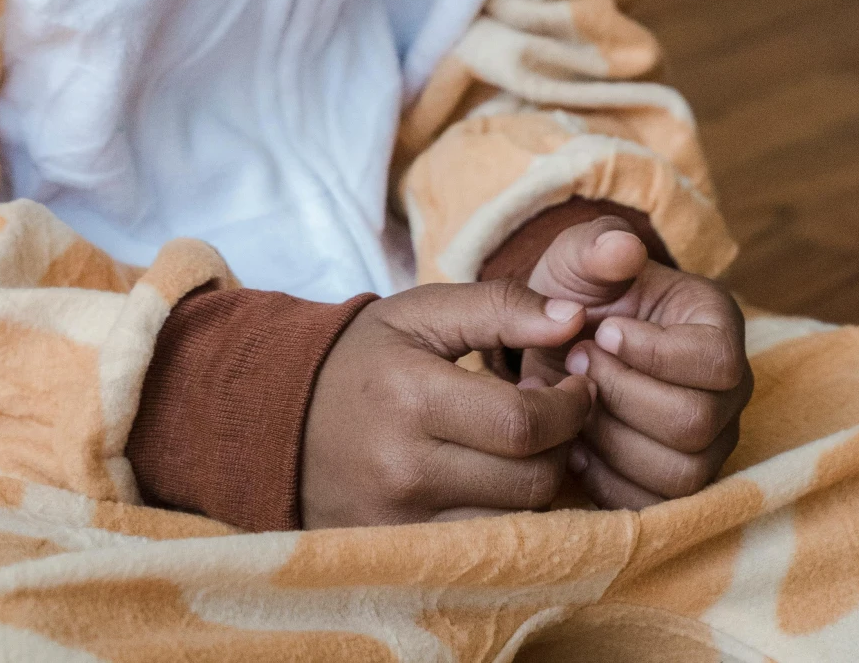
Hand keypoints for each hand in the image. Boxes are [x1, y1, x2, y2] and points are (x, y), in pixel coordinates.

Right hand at [300, 280, 593, 527]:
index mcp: (412, 396)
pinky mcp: (401, 551)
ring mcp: (402, 522)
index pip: (523, 423)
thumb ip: (500, 306)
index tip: (577, 384)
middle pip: (529, 481)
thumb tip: (574, 318)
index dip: (569, 405)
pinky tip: (498, 477)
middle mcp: (405, 469)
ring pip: (515, 522)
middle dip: (563, 444)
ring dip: (540, 482)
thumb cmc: (365, 356)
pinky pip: (484, 546)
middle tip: (557, 413)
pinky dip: (506, 514)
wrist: (282, 415)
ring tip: (525, 444)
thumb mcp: (422, 311)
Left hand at [521, 215, 751, 509]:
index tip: (603, 332)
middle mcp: (730, 391)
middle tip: (579, 363)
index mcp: (719, 326)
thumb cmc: (579, 295)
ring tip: (575, 401)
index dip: (654, 354)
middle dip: (622, 395)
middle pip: (696, 423)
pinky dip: (607, 480)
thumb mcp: (579, 257)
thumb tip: (624, 249)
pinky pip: (656, 507)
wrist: (556, 346)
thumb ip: (598, 244)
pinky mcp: (679, 485)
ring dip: (611, 439)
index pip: (718, 361)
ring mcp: (711, 444)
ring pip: (680, 473)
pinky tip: (576, 442)